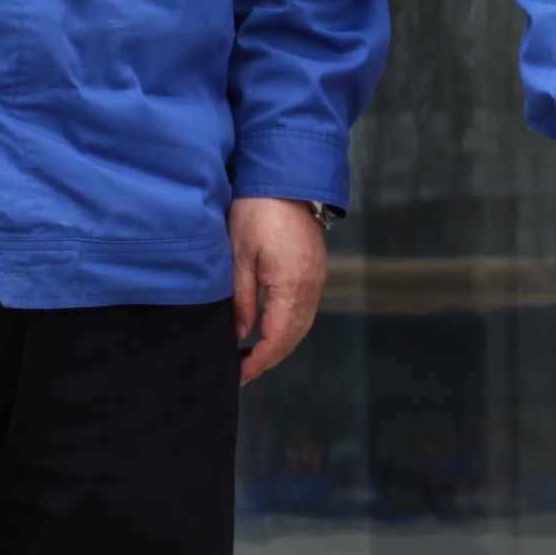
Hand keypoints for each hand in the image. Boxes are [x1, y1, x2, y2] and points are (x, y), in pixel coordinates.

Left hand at [229, 197, 330, 382]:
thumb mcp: (239, 256)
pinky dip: (286, 328)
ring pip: (300, 327)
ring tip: (250, 356)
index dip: (258, 362)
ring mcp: (317, 280)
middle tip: (240, 372)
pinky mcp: (315, 272)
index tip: (238, 375)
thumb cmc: (257, 212)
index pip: (276, 339)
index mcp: (292, 286)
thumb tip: (242, 333)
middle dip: (268, 359)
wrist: (285, 179)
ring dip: (278, 345)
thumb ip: (242, 299)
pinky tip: (267, 330)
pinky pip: (303, 312)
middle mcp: (311, 288)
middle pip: (292, 338)